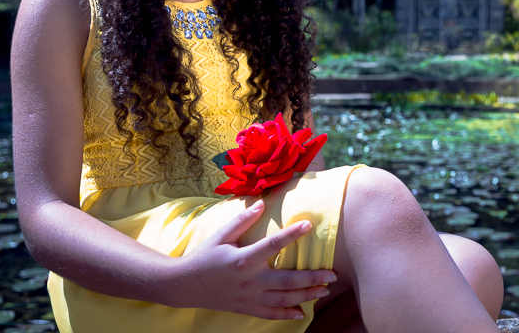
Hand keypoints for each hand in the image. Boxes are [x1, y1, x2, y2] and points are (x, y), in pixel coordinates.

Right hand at [171, 200, 335, 318]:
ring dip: (306, 295)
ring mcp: (249, 297)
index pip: (272, 245)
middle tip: (333, 274)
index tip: (308, 224)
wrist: (185, 286)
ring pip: (283, 299)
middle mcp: (249, 281)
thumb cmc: (204, 256)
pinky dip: (288, 314)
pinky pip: (271, 314)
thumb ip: (242, 221)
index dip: (291, 234)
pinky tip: (303, 312)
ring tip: (325, 289)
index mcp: (243, 260)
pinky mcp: (246, 308)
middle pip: (287, 281)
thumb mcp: (220, 236)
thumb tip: (261, 203)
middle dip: (312, 278)